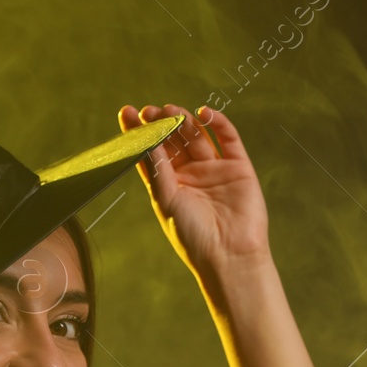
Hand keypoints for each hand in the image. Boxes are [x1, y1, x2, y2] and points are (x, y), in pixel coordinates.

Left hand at [118, 103, 270, 276]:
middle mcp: (191, 174)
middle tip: (151, 111)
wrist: (230, 256)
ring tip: (172, 111)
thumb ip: (157, 168)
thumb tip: (146, 137)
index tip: (128, 112)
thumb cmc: (193, 236)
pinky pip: (228, 138)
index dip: (140, 131)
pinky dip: (219, 122)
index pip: (151, 152)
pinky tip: (205, 112)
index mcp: (170, 185)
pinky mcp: (238, 167)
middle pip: (174, 140)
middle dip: (162, 123)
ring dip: (185, 120)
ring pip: (198, 136)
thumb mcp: (166, 201)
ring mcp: (215, 169)